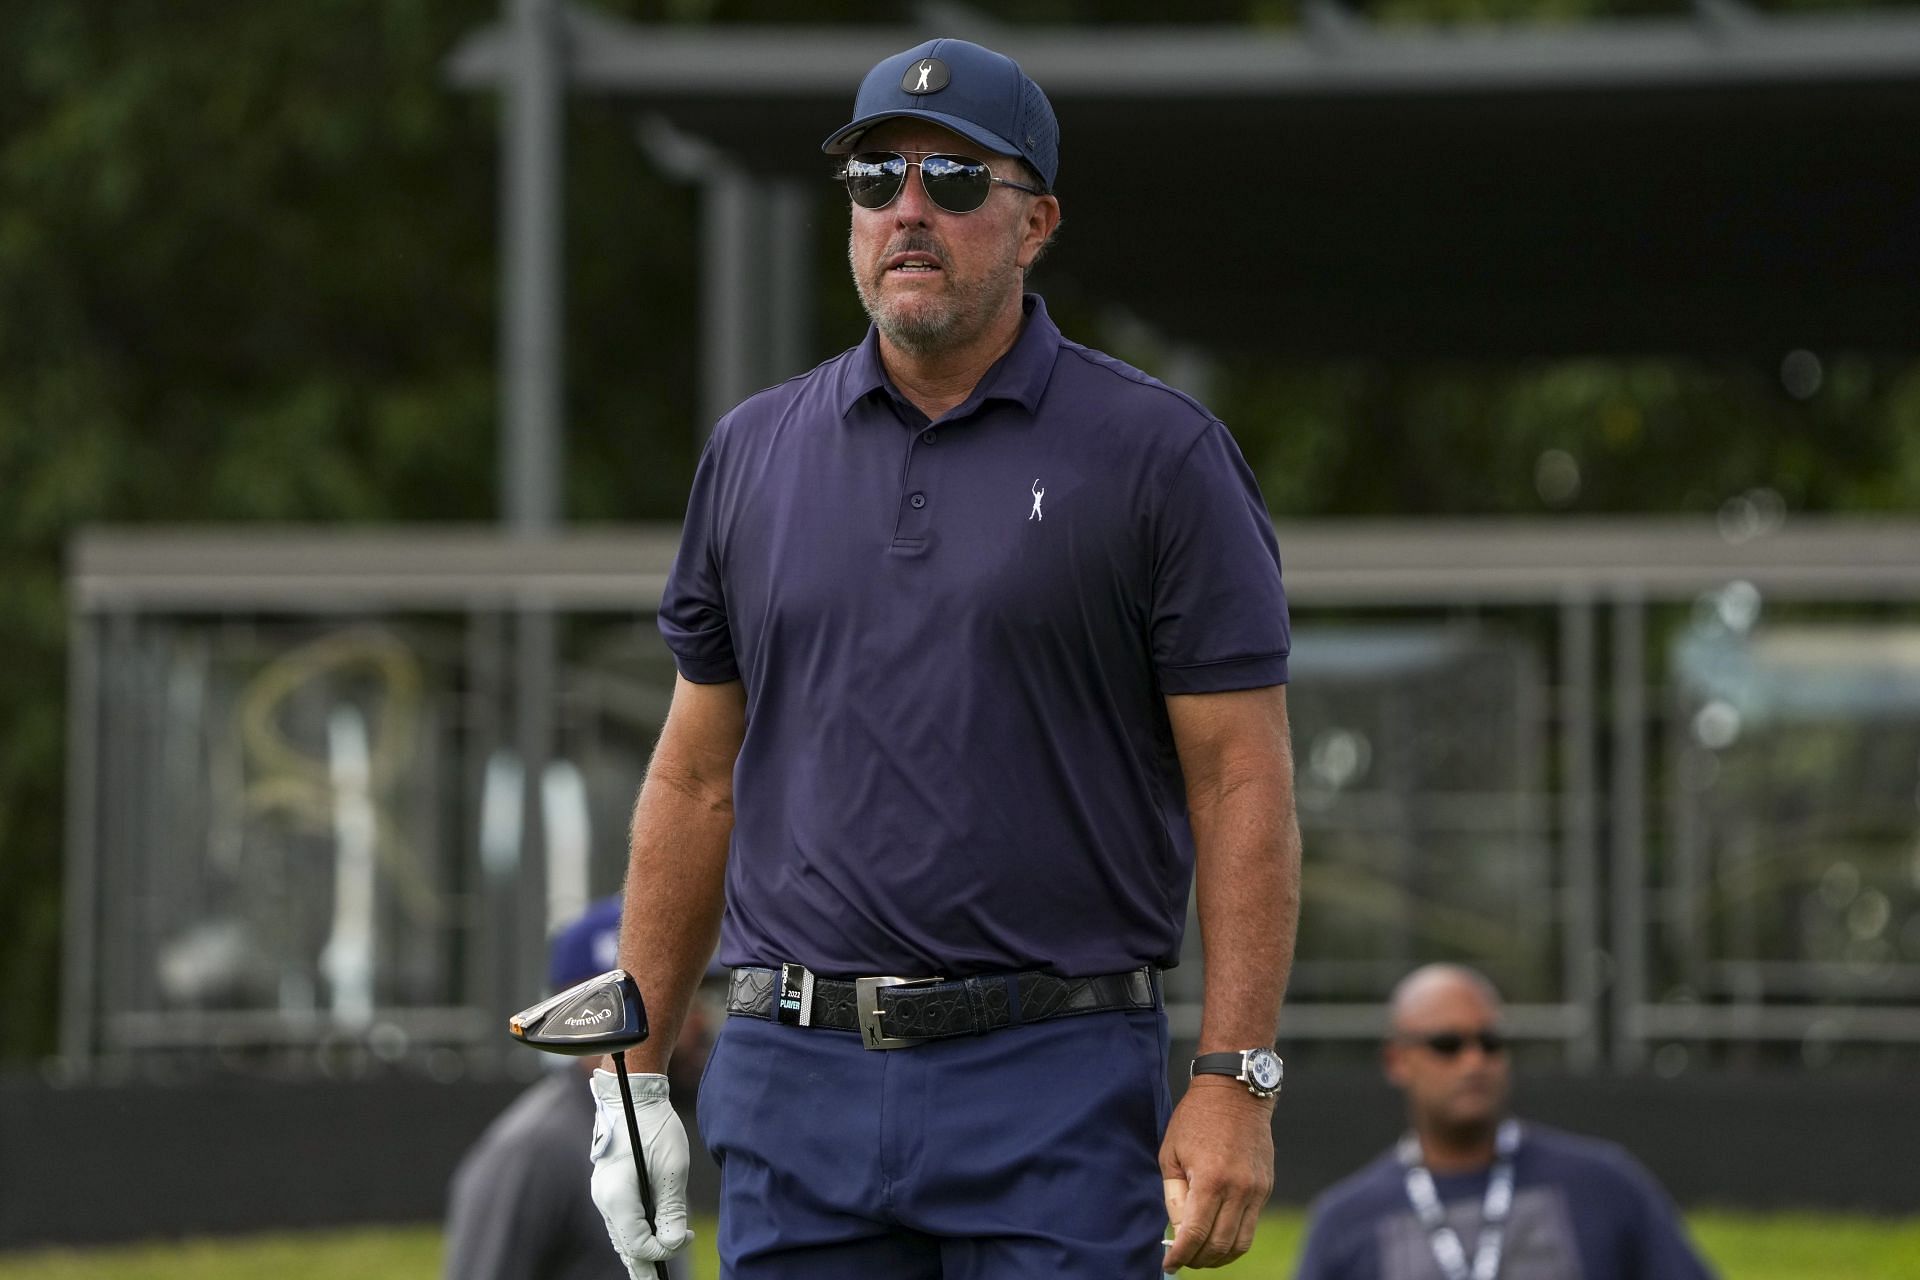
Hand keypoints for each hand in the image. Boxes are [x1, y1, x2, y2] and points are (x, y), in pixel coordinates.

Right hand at [588, 1068, 692, 1275]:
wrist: (633, 1096)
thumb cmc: (655, 1127)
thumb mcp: (672, 1168)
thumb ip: (672, 1209)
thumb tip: (674, 1243)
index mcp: (618, 1197)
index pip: (638, 1242)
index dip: (662, 1250)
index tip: (685, 1239)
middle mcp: (605, 1200)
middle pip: (624, 1244)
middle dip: (643, 1266)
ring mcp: (604, 1194)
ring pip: (620, 1234)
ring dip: (637, 1253)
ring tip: (650, 1274)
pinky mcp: (609, 1187)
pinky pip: (619, 1221)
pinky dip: (631, 1235)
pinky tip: (642, 1245)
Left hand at [1158, 1078, 1275, 1271]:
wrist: (1235, 1092)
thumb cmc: (1195, 1119)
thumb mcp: (1171, 1153)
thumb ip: (1174, 1195)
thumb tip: (1178, 1230)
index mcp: (1210, 1179)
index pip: (1195, 1234)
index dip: (1179, 1256)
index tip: (1168, 1265)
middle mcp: (1238, 1189)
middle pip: (1218, 1245)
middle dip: (1197, 1260)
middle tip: (1181, 1260)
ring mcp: (1256, 1190)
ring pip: (1239, 1243)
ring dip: (1218, 1257)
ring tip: (1200, 1255)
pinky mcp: (1265, 1188)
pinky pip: (1251, 1227)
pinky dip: (1233, 1240)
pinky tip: (1217, 1236)